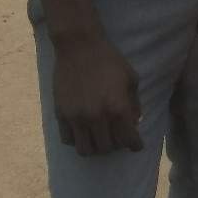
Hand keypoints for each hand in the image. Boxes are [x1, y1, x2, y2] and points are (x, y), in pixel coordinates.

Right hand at [52, 31, 142, 155]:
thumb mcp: (131, 78)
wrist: (79, 46)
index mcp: (118, 108)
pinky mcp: (61, 114)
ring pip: (86, 150)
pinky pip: (68, 140)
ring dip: (95, 147)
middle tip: (117, 137)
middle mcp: (97, 117)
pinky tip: (83, 131)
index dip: (135, 145)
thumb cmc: (109, 60)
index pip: (129, 140)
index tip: (135, 145)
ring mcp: (77, 117)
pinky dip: (77, 140)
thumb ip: (134, 104)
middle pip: (107, 149)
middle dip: (116, 145)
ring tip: (99, 138)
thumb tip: (134, 123)